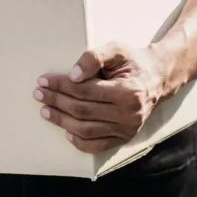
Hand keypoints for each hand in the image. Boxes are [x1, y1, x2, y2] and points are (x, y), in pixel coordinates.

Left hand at [34, 42, 172, 153]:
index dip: (61, 86)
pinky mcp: (124, 138)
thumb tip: (73, 76)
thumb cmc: (133, 62)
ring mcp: (128, 129)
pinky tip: (66, 130)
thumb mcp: (116, 49)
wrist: (157, 78)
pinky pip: (97, 146)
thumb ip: (94, 57)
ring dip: (62, 121)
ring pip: (86, 130)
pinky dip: (78, 141)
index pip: (85, 91)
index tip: (44, 80)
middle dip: (56, 102)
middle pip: (83, 111)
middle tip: (39, 94)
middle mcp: (130, 114)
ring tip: (45, 111)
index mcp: (129, 91)